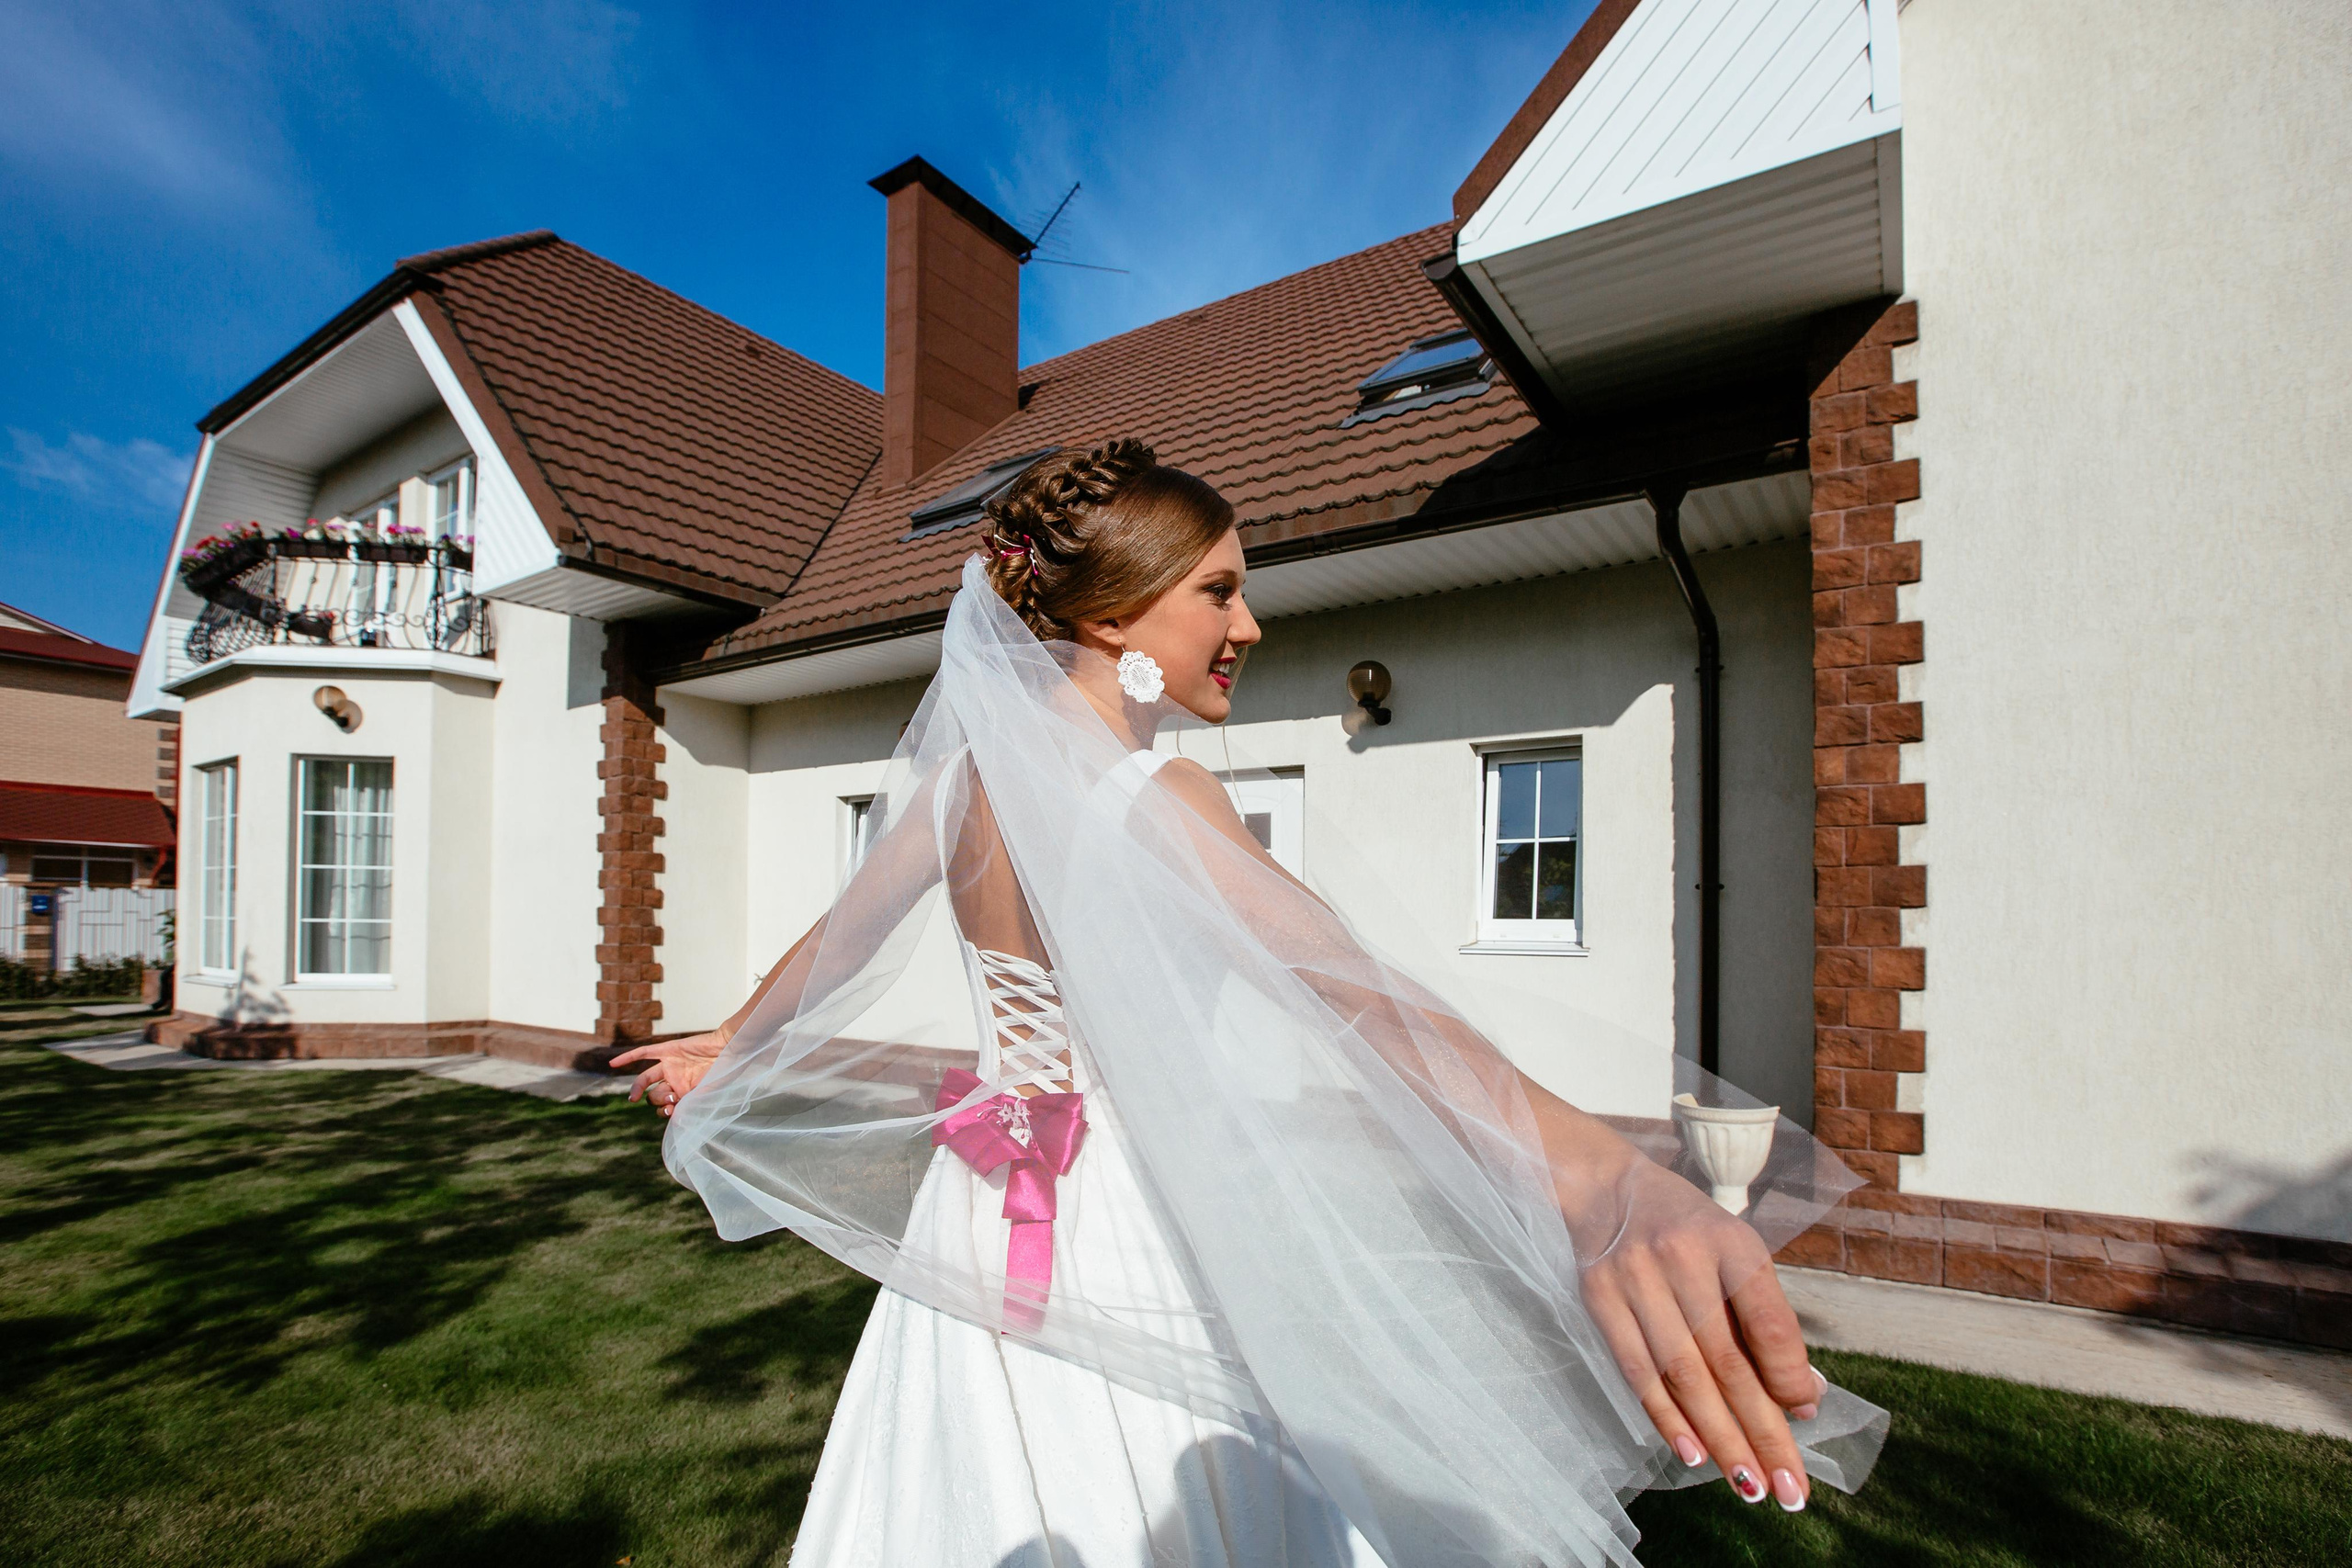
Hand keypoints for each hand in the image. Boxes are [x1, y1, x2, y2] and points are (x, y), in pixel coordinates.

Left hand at [613, 1030, 727, 1117]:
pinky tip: (612, 1063)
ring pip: (645, 1080)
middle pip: (654, 1096)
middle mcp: (675, 1080)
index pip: (665, 1108)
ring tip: (634, 1097)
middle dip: (657, 1101)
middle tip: (669, 1098)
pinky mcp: (668, 1049)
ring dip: (638, 1089)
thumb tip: (674, 1121)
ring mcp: (670, 1065)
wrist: (732, 1049)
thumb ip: (690, 1107)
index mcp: (685, 1094)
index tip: (671, 1112)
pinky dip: (628, 1057)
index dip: (664, 1112)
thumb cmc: (724, 1074)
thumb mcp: (707, 1096)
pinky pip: (643, 1053)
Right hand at [1577, 1158, 1822, 1510]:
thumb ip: (1764, 1319)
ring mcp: (1635, 1278)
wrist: (1605, 1187)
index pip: (1768, 1322)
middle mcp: (1683, 1258)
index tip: (1807, 1420)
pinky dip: (1666, 1418)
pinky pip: (1637, 1372)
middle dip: (1762, 1431)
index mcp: (1730, 1242)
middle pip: (1727, 1361)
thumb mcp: (1735, 1252)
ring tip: (1747, 1483)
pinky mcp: (1599, 1298)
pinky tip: (1691, 1454)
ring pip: (1683, 1375)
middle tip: (1789, 1487)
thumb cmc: (1687, 1229)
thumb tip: (1800, 1399)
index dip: (1789, 1377)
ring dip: (1718, 1437)